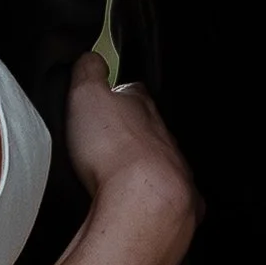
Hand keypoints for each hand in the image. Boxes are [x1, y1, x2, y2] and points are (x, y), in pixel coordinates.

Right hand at [63, 55, 198, 255]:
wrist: (143, 206)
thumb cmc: (115, 153)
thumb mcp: (87, 95)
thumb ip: (89, 71)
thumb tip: (90, 57)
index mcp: (143, 108)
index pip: (133, 91)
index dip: (116, 94)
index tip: (103, 101)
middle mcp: (166, 139)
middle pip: (149, 130)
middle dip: (131, 136)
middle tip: (106, 145)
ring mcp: (176, 173)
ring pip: (161, 164)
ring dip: (142, 169)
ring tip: (116, 178)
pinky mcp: (178, 208)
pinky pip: (165, 199)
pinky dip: (150, 201)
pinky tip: (132, 206)